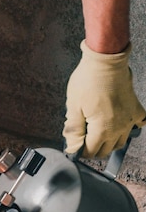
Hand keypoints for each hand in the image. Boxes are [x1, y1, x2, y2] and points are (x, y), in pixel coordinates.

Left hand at [63, 40, 145, 157]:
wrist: (106, 60)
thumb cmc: (88, 80)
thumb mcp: (73, 107)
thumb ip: (73, 130)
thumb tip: (72, 147)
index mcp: (102, 129)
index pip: (90, 151)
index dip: (80, 151)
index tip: (74, 145)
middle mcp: (118, 127)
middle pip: (105, 150)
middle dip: (93, 148)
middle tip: (83, 139)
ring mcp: (129, 119)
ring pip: (120, 142)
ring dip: (109, 142)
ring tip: (98, 134)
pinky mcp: (135, 109)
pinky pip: (138, 124)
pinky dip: (130, 128)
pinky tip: (120, 125)